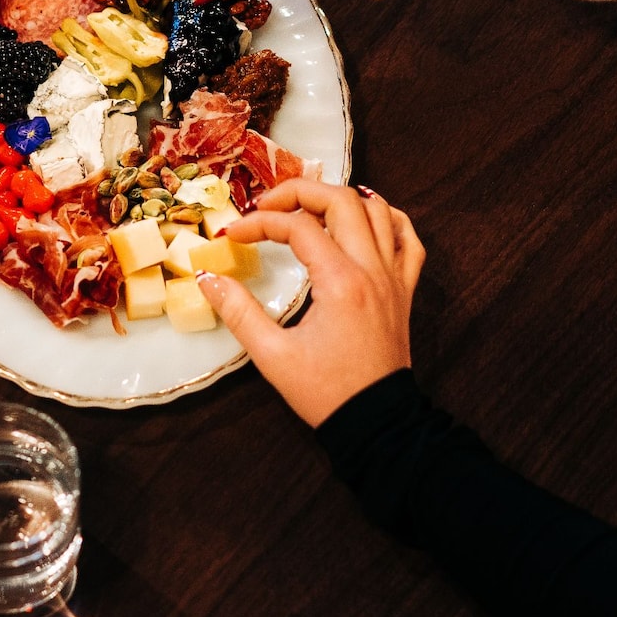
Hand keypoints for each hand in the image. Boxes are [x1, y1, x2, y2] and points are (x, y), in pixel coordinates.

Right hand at [198, 179, 424, 425]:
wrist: (376, 423)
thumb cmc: (326, 392)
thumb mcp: (273, 356)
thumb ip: (238, 312)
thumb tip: (207, 278)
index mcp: (340, 282)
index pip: (297, 226)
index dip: (259, 223)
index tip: (232, 236)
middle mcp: (372, 270)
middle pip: (341, 200)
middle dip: (298, 192)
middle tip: (266, 207)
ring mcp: (394, 278)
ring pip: (378, 211)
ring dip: (340, 199)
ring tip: (307, 208)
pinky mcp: (404, 291)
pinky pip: (409, 240)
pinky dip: (388, 220)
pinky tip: (363, 222)